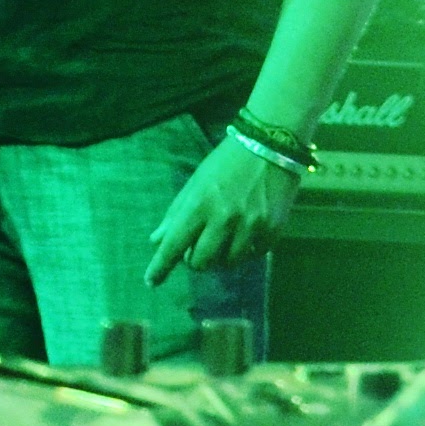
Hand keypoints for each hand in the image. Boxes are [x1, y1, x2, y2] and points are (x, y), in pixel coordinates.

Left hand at [142, 131, 304, 294]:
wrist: (271, 144)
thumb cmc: (226, 162)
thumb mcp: (196, 182)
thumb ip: (176, 213)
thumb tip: (157, 240)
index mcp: (200, 204)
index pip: (174, 245)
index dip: (160, 267)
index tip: (151, 281)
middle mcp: (224, 218)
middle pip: (202, 261)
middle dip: (196, 260)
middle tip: (199, 249)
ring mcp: (251, 225)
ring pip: (229, 262)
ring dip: (222, 257)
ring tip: (224, 242)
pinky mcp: (273, 228)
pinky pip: (254, 255)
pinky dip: (246, 251)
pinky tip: (245, 237)